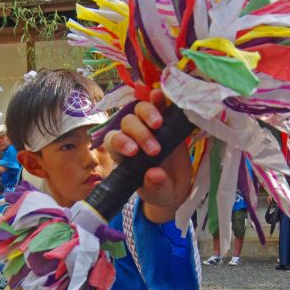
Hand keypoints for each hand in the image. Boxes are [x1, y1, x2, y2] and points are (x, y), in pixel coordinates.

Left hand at [105, 90, 191, 222]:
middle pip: (127, 123)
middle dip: (139, 133)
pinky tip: (160, 95)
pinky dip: (158, 98)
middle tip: (155, 150)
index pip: (113, 141)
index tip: (134, 152)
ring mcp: (149, 126)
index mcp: (123, 155)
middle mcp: (133, 136)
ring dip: (147, 113)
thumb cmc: (160, 190)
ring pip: (139, 110)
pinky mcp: (166, 120)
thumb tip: (154, 174)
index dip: (121, 142)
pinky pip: (159, 104)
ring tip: (159, 125)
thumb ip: (154, 186)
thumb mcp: (158, 194)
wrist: (176, 185)